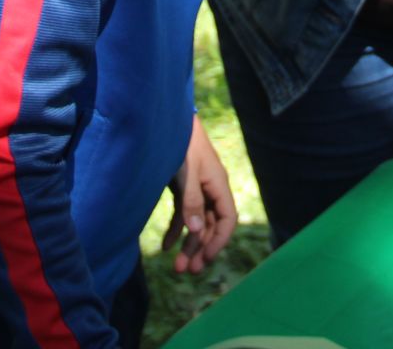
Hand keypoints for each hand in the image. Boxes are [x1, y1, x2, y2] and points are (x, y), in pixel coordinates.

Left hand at [164, 116, 235, 274]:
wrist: (167, 121)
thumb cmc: (181, 144)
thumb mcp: (186, 173)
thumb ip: (191, 202)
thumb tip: (196, 231)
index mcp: (218, 184)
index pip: (227, 220)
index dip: (218, 241)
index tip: (205, 259)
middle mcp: (210, 189)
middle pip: (210, 226)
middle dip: (200, 249)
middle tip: (187, 271)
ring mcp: (197, 189)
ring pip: (196, 223)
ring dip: (188, 245)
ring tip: (177, 267)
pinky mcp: (183, 188)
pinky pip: (183, 215)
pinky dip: (176, 230)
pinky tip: (165, 246)